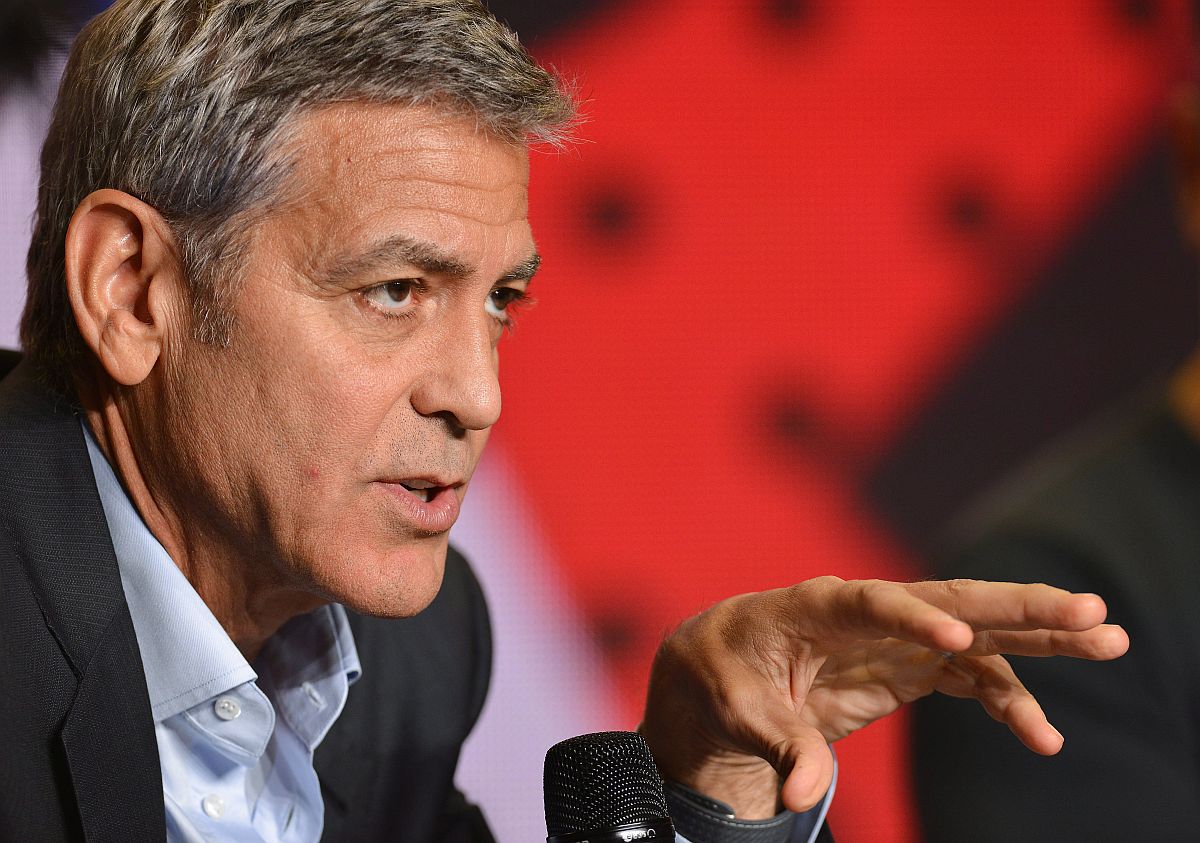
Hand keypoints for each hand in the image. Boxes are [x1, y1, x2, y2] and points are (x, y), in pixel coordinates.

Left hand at [639, 577, 1128, 818]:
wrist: (725, 668)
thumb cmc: (722, 674)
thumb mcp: (734, 710)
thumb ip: (778, 744)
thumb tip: (803, 793)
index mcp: (813, 606)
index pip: (869, 602)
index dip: (913, 617)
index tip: (958, 639)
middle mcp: (867, 611)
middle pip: (949, 600)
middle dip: (1018, 606)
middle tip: (1088, 611)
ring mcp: (896, 637)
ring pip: (977, 630)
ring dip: (1039, 639)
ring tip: (1108, 642)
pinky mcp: (908, 666)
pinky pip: (968, 678)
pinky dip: (1005, 701)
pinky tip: (1041, 735)